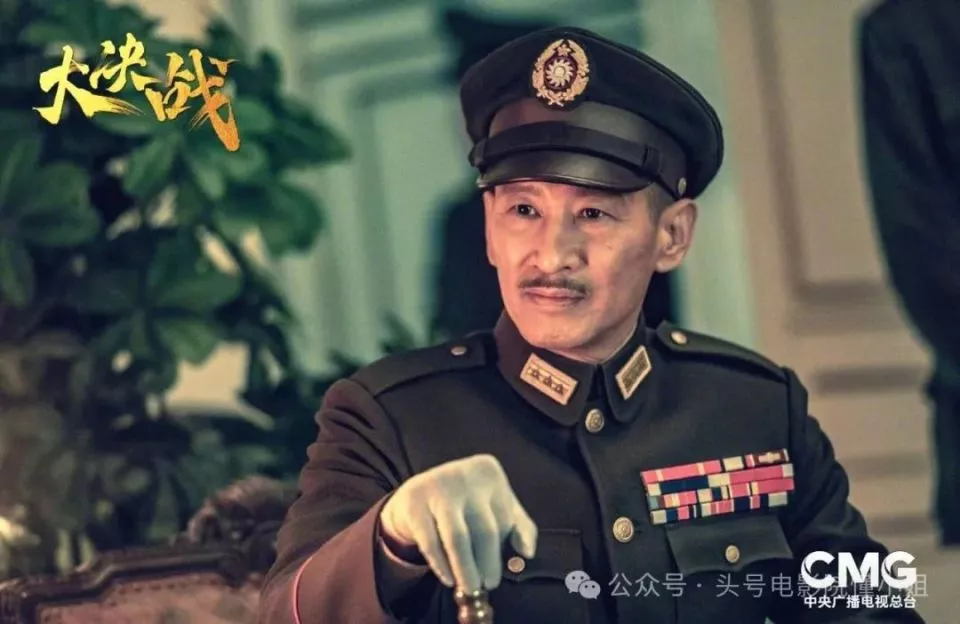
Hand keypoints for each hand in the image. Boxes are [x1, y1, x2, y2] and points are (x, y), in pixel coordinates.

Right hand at [380, 454, 537, 591]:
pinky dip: (441, 565)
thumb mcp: (494, 504)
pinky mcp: (413, 502)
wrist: (416, 493)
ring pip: (458, 538)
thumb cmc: (464, 503)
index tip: (498, 575)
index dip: (504, 550)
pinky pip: (430, 542)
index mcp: (488, 471)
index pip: (504, 519)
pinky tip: (447, 578)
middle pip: (485, 530)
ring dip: (466, 568)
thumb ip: (518, 525)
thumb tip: (527, 553)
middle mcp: (464, 474)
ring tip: (470, 588)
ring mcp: (437, 486)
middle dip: (488, 564)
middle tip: (487, 585)